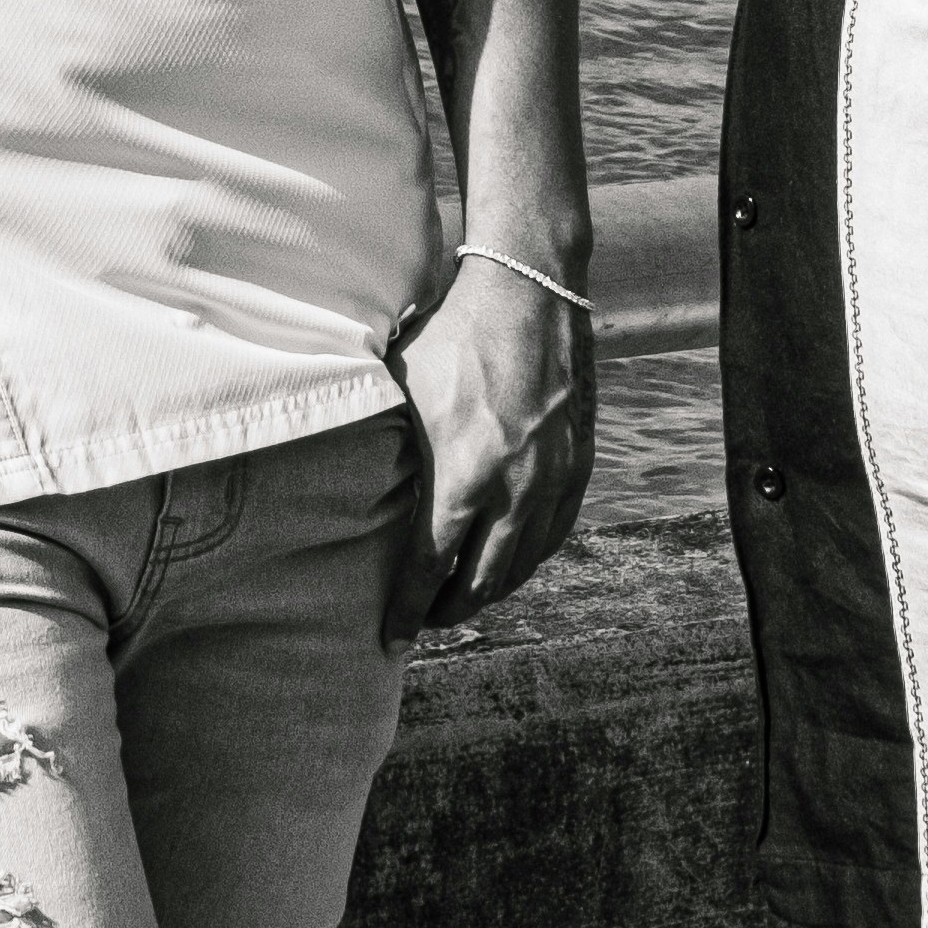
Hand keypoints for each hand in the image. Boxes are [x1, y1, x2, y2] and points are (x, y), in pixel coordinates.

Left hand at [383, 249, 592, 646]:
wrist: (527, 292)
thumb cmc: (451, 336)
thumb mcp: (402, 392)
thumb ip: (389, 449)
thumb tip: (349, 481)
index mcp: (462, 477)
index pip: (429, 566)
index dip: (408, 607)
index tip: (393, 635)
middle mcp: (513, 490)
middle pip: (481, 581)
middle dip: (450, 609)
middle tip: (428, 619)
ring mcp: (552, 480)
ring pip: (524, 564)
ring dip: (492, 590)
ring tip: (465, 596)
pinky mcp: (579, 464)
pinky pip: (556, 534)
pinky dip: (531, 558)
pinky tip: (512, 561)